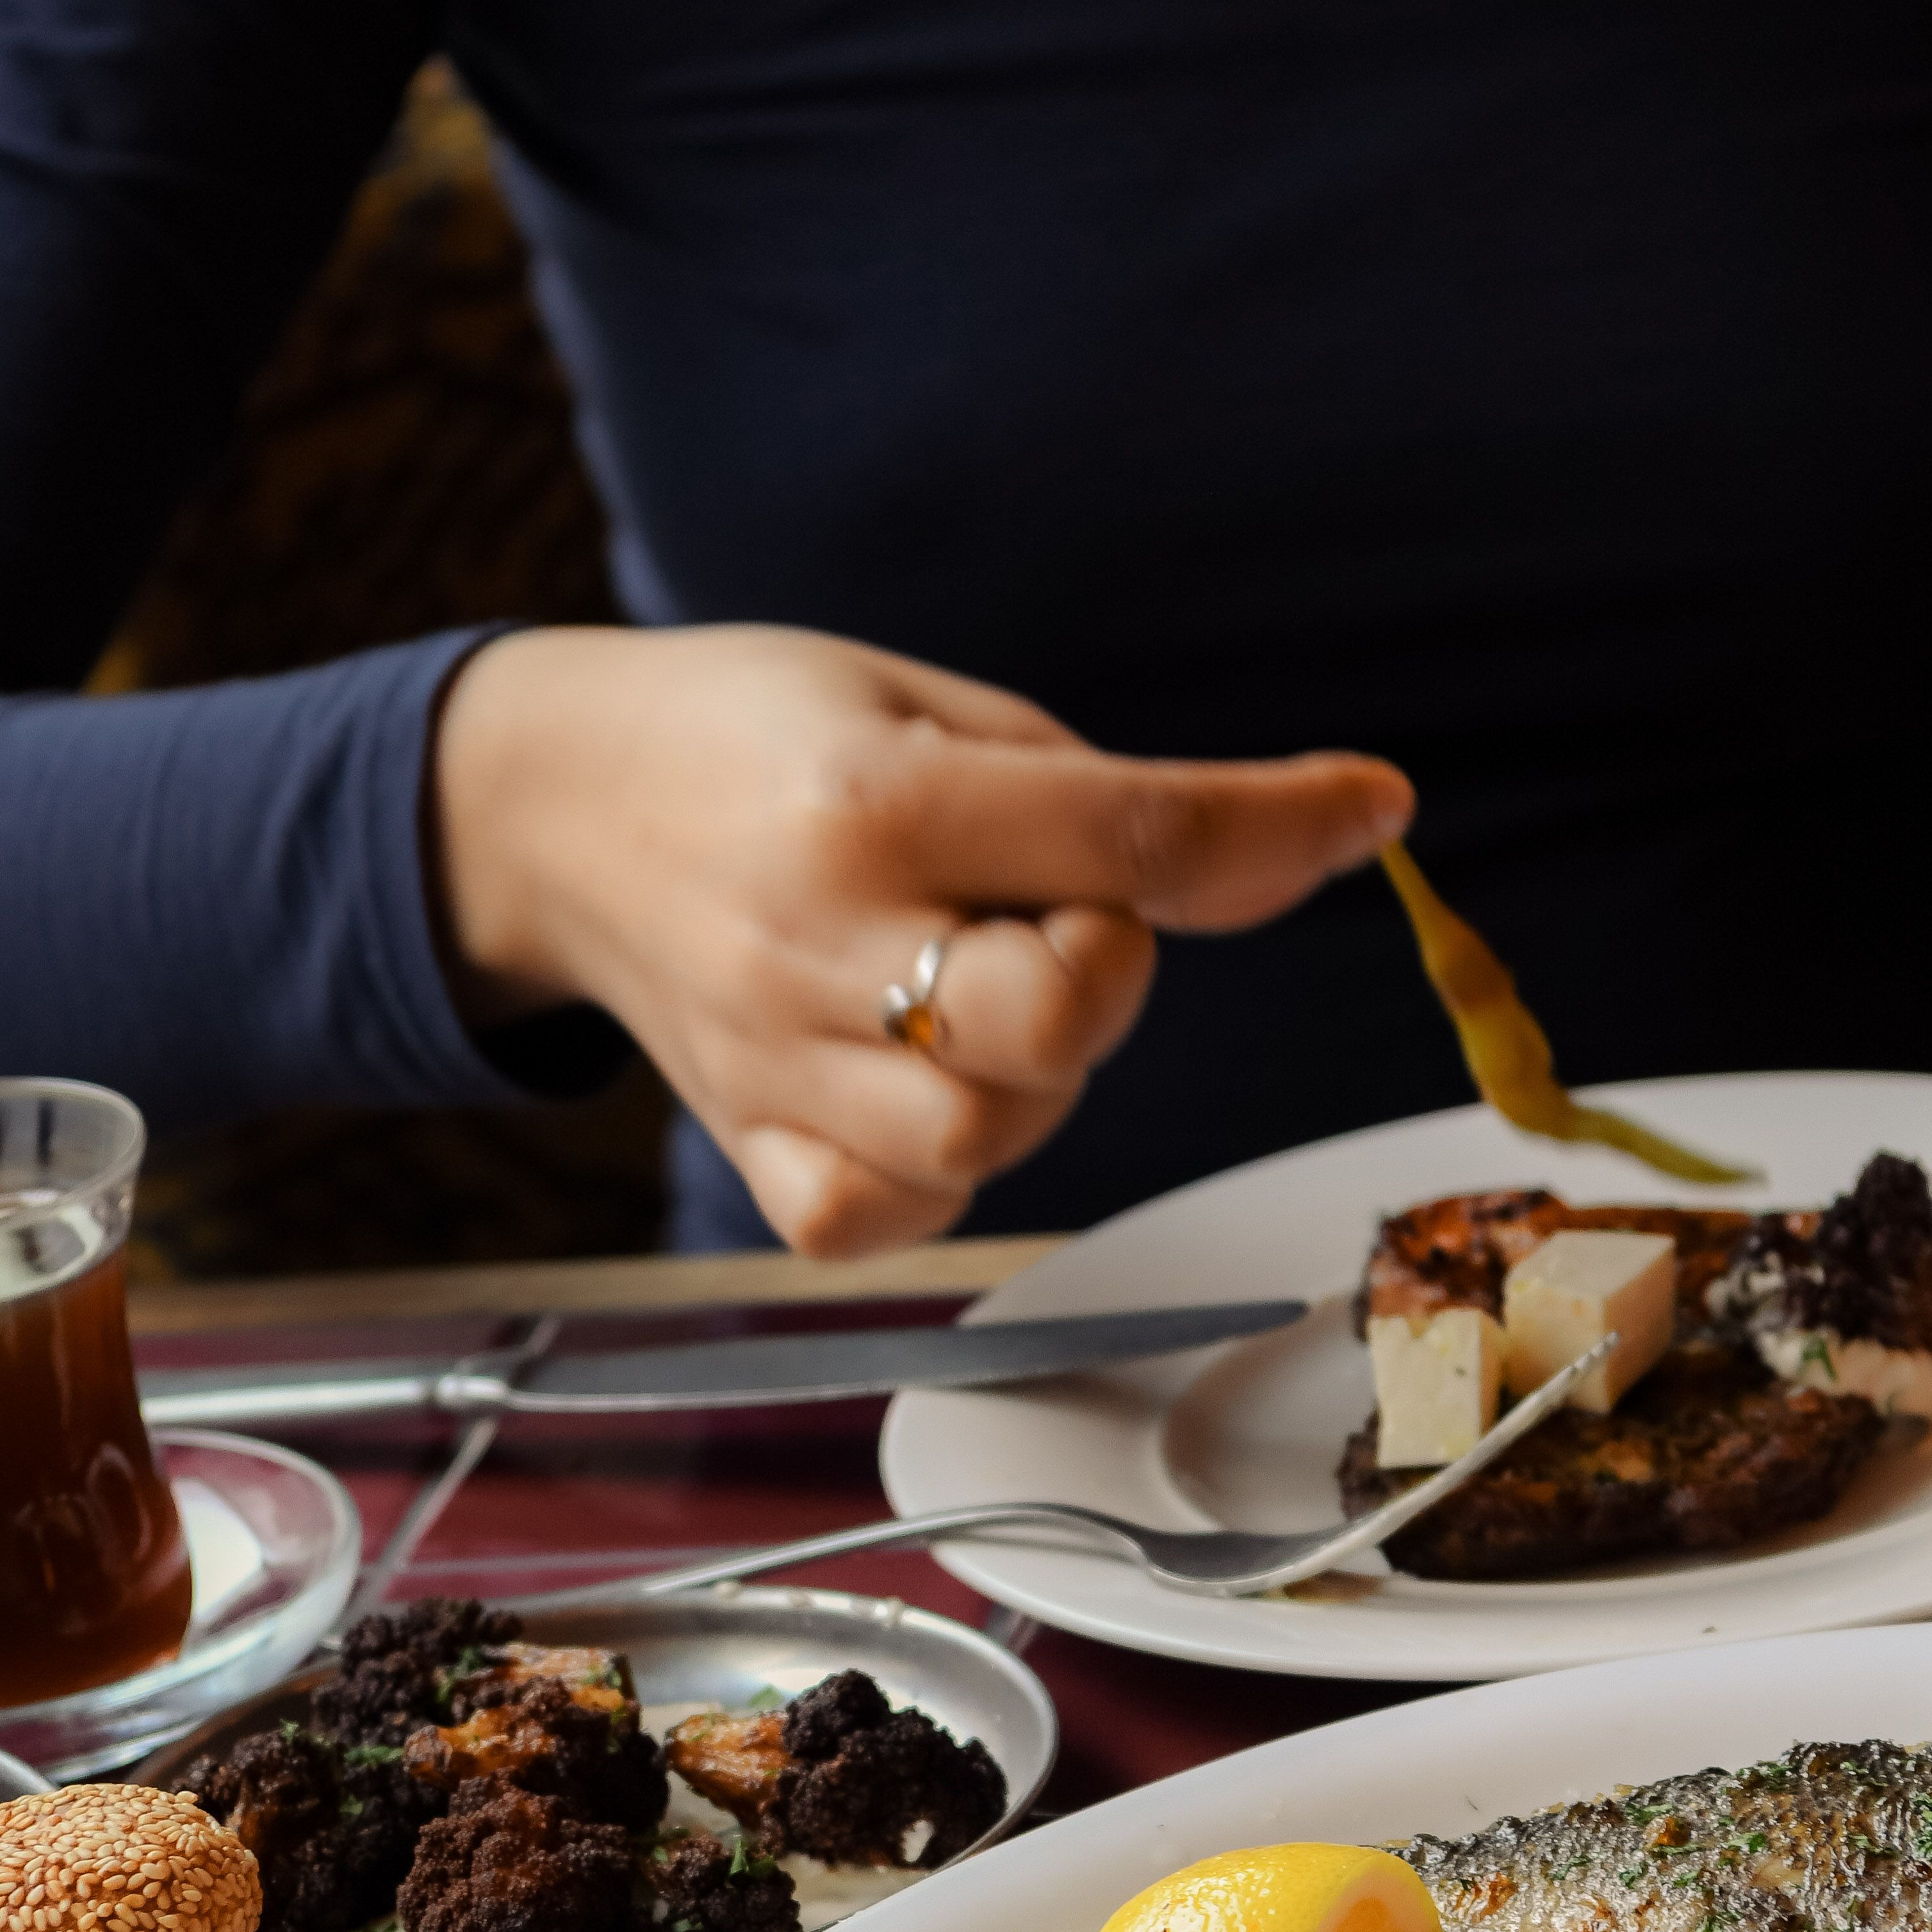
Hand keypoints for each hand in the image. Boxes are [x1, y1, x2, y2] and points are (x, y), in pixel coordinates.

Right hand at [429, 626, 1412, 1253]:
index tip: (1370, 808)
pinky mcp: (754, 1154)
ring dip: (1031, 1076)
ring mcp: (774, 1065)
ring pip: (988, 1137)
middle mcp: (815, 941)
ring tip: (968, 993)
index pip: (1124, 841)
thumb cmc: (774, 745)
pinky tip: (918, 1083)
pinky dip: (941, 1171)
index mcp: (871, 798)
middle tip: (1043, 917)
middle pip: (1053, 1026)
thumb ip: (1115, 801)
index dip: (1272, 828)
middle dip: (1102, 975)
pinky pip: (896, 1217)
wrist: (561, 810)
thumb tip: (1329, 839)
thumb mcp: (938, 714)